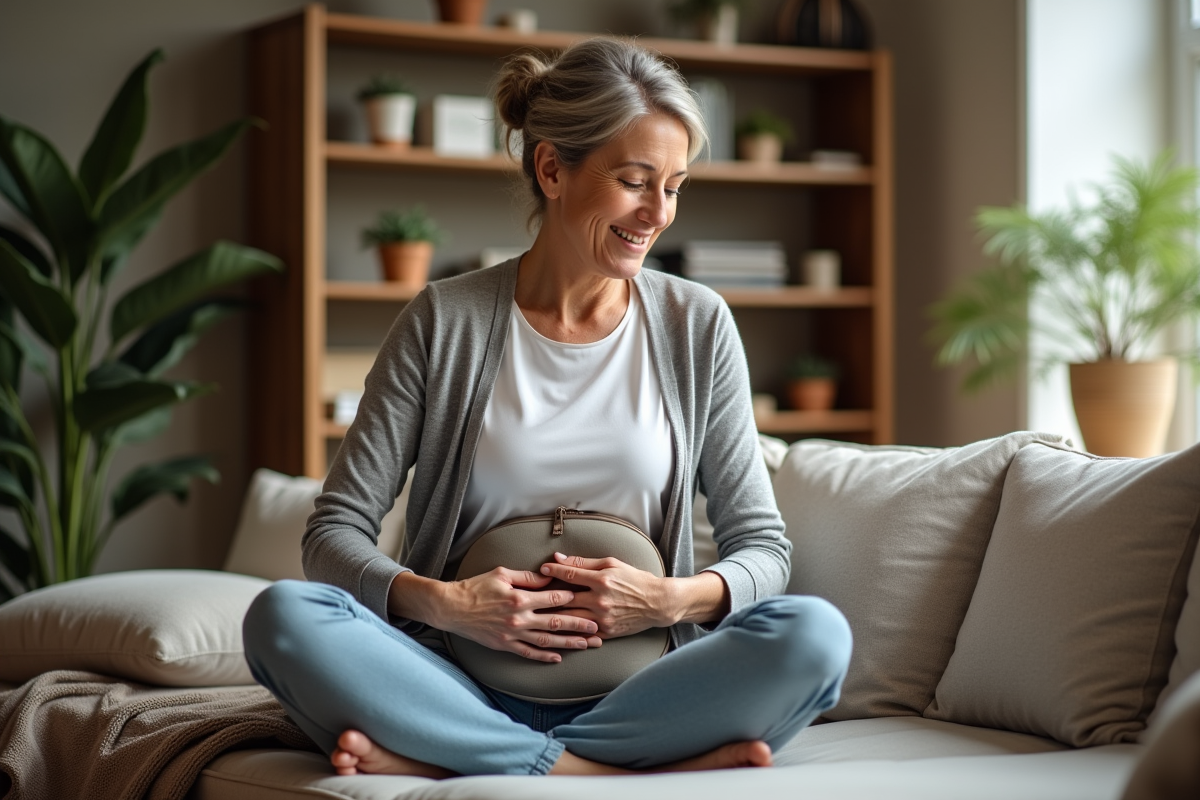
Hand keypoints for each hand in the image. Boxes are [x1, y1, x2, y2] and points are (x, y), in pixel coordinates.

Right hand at [436, 567, 602, 662]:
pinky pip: (528, 652)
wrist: (453, 607)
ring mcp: (512, 634)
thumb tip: (549, 577)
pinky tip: (557, 658)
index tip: (585, 598)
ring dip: (568, 643)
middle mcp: (519, 618)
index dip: (571, 598)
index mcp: (520, 597)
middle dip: (579, 625)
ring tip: (585, 644)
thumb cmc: (477, 587)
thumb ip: (528, 577)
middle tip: (597, 627)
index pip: (553, 598)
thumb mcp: (502, 574)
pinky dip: (544, 656)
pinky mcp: (505, 645)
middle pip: (556, 622)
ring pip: (546, 640)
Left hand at [538, 553, 672, 638]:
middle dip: (546, 597)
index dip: (553, 571)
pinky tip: (555, 631)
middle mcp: (600, 600)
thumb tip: (559, 558)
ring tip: (536, 614)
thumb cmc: (635, 579)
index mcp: (601, 580)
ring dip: (552, 616)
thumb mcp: (612, 564)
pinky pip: (582, 633)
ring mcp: (603, 618)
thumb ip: (584, 563)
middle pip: (565, 599)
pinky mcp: (606, 632)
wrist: (657, 603)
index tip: (542, 570)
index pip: (570, 574)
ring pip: (569, 618)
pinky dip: (568, 631)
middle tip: (531, 596)